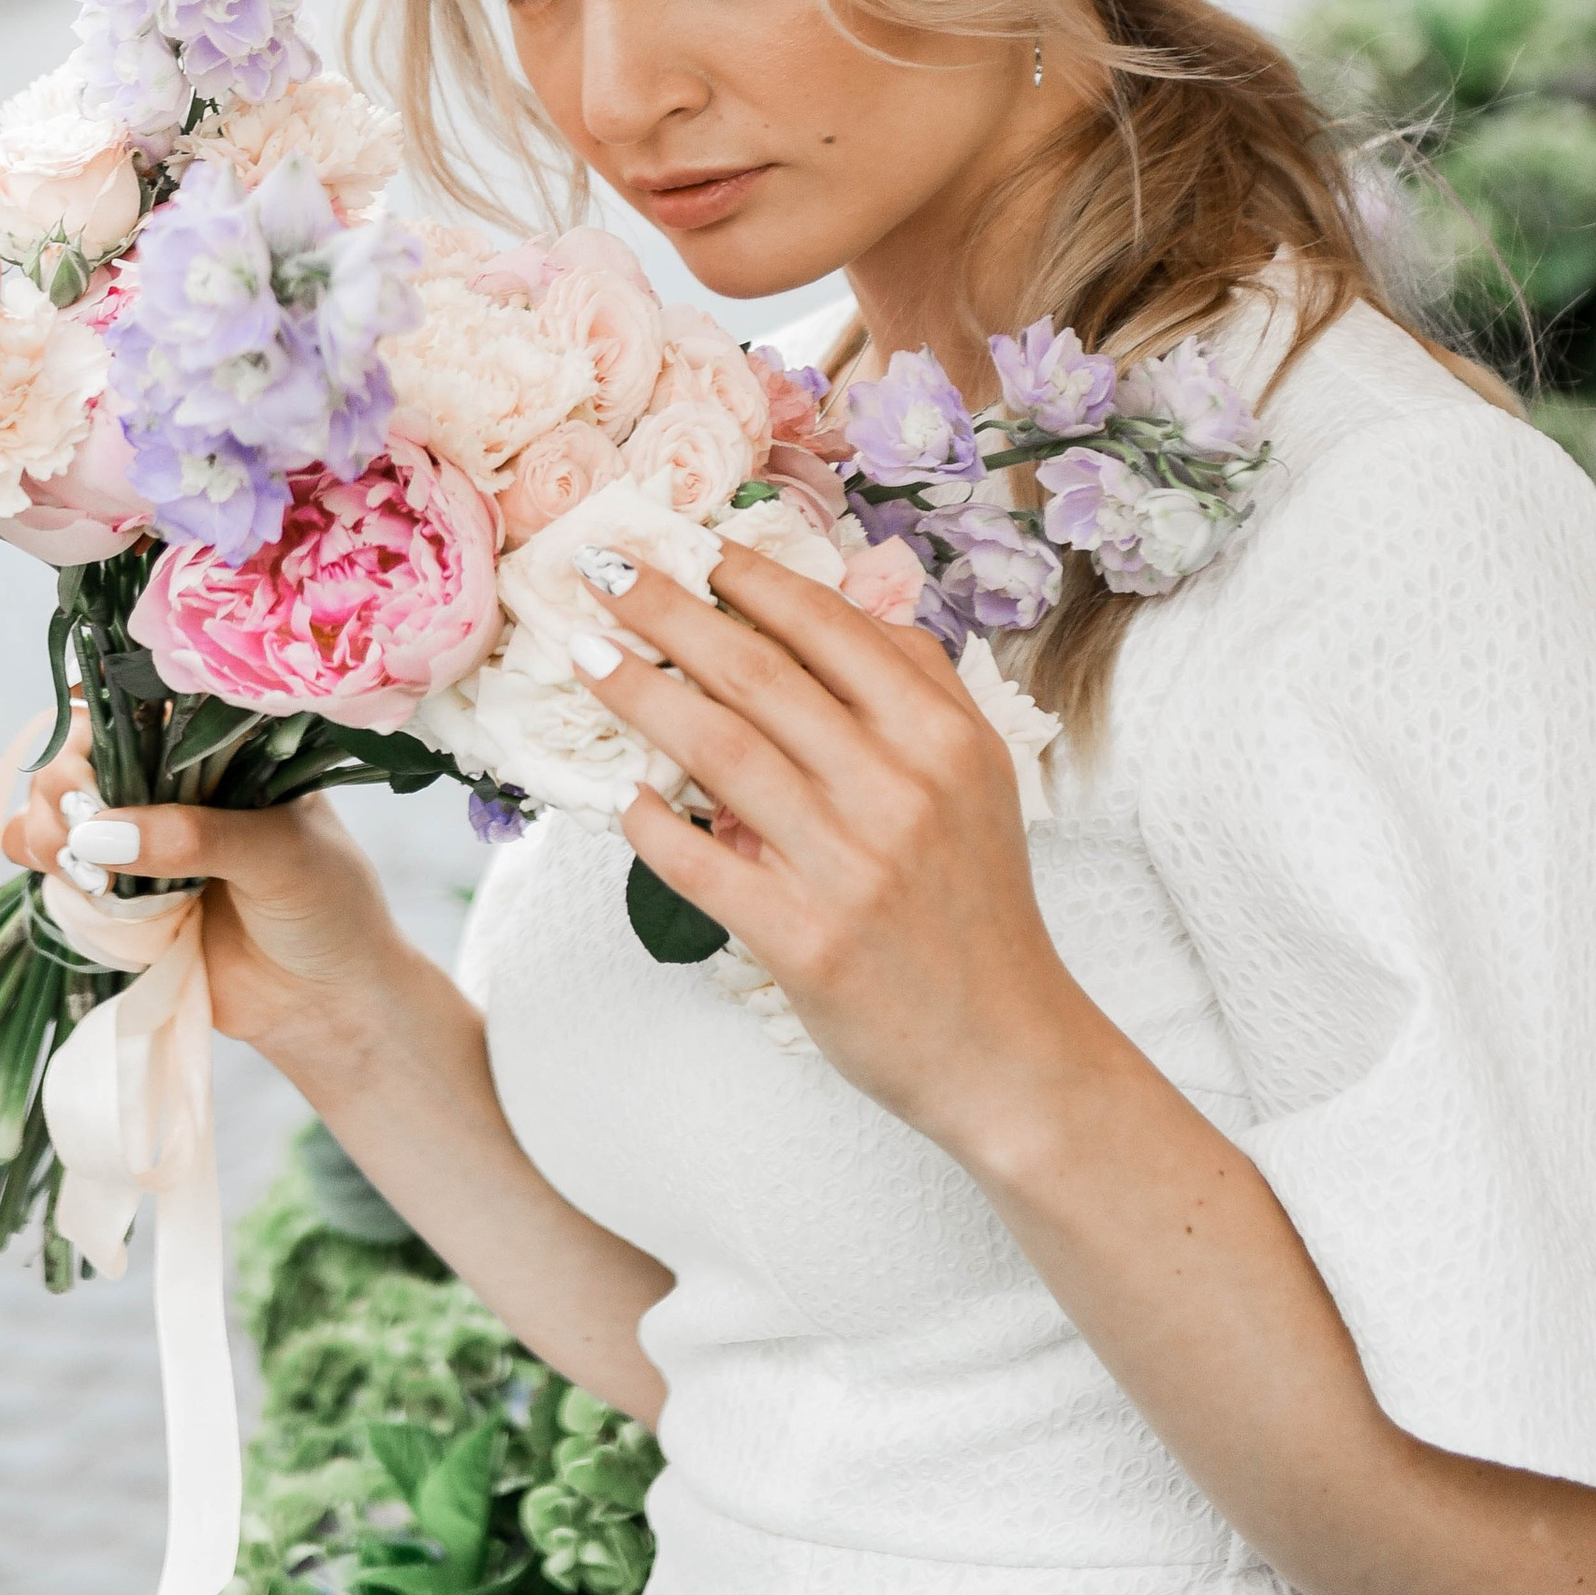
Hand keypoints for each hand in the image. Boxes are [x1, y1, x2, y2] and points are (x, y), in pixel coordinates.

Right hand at [5, 737, 412, 1071]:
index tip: (89, 776)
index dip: (91, 731)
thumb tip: (97, 832)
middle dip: (63, 790)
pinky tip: (77, 888)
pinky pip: (60, 876)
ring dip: (47, 833)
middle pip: (76, 758)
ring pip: (55, 814)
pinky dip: (51, 876)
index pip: (132, 708)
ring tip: (81, 870)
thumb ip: (194, 837)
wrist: (331, 1000)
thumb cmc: (328, 905)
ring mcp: (138, 842)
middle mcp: (167, 786)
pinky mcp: (120, 899)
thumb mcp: (278, 854)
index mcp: (213, 750)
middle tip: (82, 833)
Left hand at [592, 544, 1104, 1161]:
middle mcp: (898, 789)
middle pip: (756, 673)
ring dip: (640, 692)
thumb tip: (821, 602)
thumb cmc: (977, 899)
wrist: (1007, 1049)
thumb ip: (912, 682)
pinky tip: (620, 795)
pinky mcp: (804, 941)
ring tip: (588, 654)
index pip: (827, 627)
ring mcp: (848, 866)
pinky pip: (702, 863)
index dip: (747, 578)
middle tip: (602, 571)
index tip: (688, 545)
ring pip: (719, 750)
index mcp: (940, 736)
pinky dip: (651, 822)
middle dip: (668, 611)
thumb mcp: (978, 774)